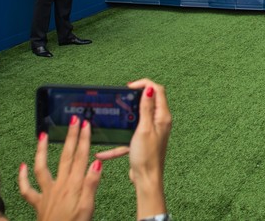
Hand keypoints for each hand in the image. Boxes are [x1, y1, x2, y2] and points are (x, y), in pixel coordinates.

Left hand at [18, 116, 102, 220]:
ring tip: (43, 135)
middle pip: (65, 156)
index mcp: (74, 186)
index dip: (83, 139)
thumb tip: (96, 163)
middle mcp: (60, 185)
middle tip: (73, 119)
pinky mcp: (38, 203)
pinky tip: (22, 166)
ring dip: (42, 150)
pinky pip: (26, 189)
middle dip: (70, 136)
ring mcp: (47, 193)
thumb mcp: (88, 207)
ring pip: (42, 168)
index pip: (81, 157)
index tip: (86, 124)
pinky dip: (22, 177)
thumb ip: (91, 185)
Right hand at [96, 79, 171, 217]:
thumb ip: (146, 109)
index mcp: (162, 117)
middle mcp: (158, 122)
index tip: (129, 87)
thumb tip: (149, 89)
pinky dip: (117, 143)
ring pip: (136, 118)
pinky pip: (128, 138)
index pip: (158, 91)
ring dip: (124, 117)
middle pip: (148, 102)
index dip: (144, 84)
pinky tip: (102, 152)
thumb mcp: (144, 129)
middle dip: (134, 97)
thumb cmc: (147, 156)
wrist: (146, 180)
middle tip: (120, 96)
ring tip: (113, 113)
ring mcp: (150, 132)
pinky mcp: (142, 142)